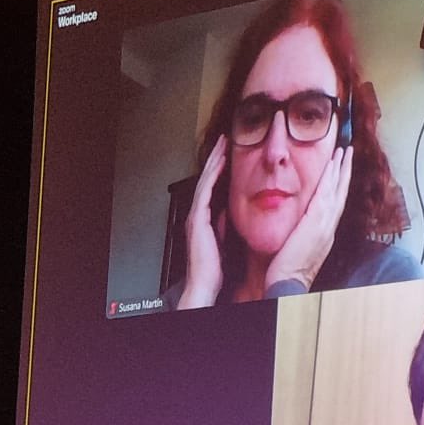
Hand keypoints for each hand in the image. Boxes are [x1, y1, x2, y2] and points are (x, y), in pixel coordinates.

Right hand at [176, 137, 227, 308]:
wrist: (204, 284)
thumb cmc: (213, 269)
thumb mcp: (222, 241)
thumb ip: (222, 226)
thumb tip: (227, 214)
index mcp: (203, 219)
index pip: (212, 187)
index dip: (219, 169)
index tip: (227, 155)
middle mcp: (197, 214)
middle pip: (207, 179)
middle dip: (216, 158)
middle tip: (224, 141)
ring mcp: (196, 215)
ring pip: (206, 180)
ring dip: (214, 161)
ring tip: (222, 145)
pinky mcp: (198, 218)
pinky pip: (206, 190)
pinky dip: (213, 175)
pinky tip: (221, 163)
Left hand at [262, 145, 350, 295]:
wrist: (288, 284)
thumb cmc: (288, 272)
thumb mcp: (299, 249)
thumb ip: (302, 234)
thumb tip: (299, 226)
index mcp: (325, 234)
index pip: (335, 203)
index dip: (339, 184)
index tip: (341, 168)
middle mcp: (329, 228)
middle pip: (341, 193)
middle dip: (345, 171)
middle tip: (347, 151)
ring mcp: (325, 224)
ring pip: (337, 190)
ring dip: (340, 168)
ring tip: (343, 150)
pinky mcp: (316, 223)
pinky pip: (326, 195)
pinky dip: (331, 178)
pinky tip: (333, 163)